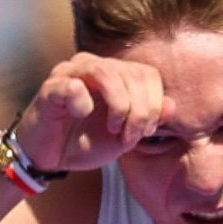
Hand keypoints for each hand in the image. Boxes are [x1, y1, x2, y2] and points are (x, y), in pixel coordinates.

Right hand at [11, 54, 177, 174]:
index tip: (145, 132)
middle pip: (133, 74)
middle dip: (141, 110)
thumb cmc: (85, 142)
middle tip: (131, 136)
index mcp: (114, 74)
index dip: (154, 103)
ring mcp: (71, 73)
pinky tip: (81, 116)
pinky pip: (74, 85)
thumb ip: (148, 120)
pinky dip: (84, 104)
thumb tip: (172, 106)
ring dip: (119, 106)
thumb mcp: (125, 136)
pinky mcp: (51, 86)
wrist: (50, 157)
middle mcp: (93, 66)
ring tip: (114, 129)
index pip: (148, 74)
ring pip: (107, 73)